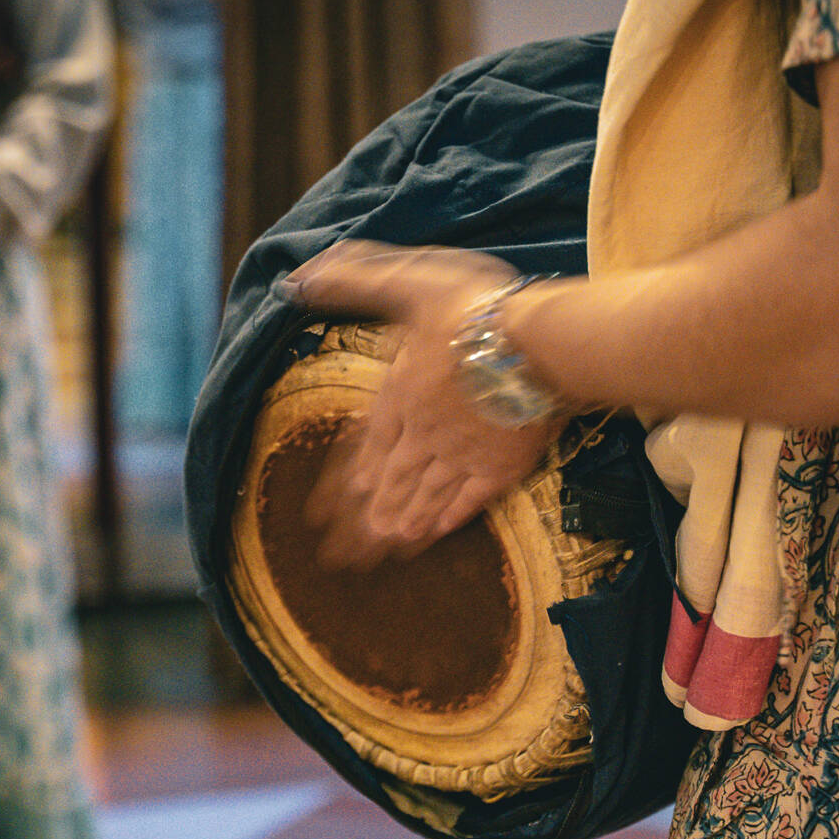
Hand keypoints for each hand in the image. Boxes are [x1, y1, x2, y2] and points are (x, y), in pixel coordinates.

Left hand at [290, 240, 564, 567]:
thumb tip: (298, 281)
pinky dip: (449, 518)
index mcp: (399, 394)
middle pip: (390, 481)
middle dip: (365, 519)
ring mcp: (463, 454)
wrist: (541, 345)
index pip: (368, 444)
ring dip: (401, 523)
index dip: (347, 479)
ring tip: (384, 549)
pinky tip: (435, 531)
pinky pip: (469, 500)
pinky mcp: (501, 467)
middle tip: (344, 557)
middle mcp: (424, 433)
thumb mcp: (408, 282)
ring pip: (424, 496)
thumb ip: (354, 282)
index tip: (329, 511)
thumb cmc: (475, 308)